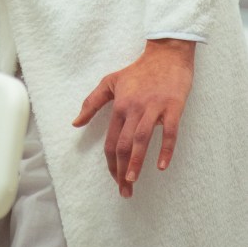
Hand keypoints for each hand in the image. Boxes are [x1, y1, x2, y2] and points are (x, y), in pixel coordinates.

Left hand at [72, 38, 195, 197]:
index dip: (110, 162)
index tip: (114, 178)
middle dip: (121, 170)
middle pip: (123, 144)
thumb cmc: (138, 70)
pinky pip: (169, 132)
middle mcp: (134, 109)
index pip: (111, 140)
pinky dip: (165, 149)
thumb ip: (92, 103)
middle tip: (124, 191)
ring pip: (141, 140)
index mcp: (120, 106)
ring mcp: (153, 109)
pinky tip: (161, 166)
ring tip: (132, 181)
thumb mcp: (110, 82)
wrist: (166, 55)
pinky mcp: (172, 108)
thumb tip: (75, 123)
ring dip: (136, 162)